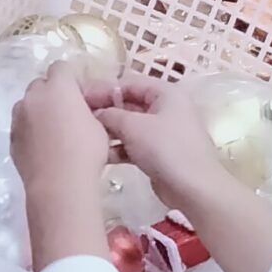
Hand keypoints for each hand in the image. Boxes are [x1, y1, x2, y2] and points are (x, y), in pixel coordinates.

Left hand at [10, 68, 114, 271]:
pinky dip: (30, 130)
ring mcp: (18, 117)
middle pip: (41, 84)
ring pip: (27, 105)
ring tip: (53, 132)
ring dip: (38, 111)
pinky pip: (21, 125)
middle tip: (67, 113)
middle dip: (52, 94)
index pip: (61, 68)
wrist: (58, 184)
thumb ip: (86, 109)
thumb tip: (81, 110)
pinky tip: (43, 147)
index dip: (70, 80)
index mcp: (58, 88)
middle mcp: (34, 97)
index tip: (80, 96)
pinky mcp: (11, 138)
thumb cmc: (86, 151)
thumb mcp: (99, 126)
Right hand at [84, 78, 245, 213]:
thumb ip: (110, 114)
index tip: (79, 99)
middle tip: (78, 119)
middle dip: (105, 111)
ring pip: (130, 125)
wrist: (193, 187)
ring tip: (86, 138)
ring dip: (109, 131)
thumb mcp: (133, 126)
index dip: (103, 90)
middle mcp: (165, 108)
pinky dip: (119, 147)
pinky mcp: (159, 152)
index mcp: (165, 93)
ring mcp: (163, 131)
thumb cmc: (165, 148)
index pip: (128, 83)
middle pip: (128, 104)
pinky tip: (101, 155)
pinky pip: (134, 144)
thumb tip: (95, 113)